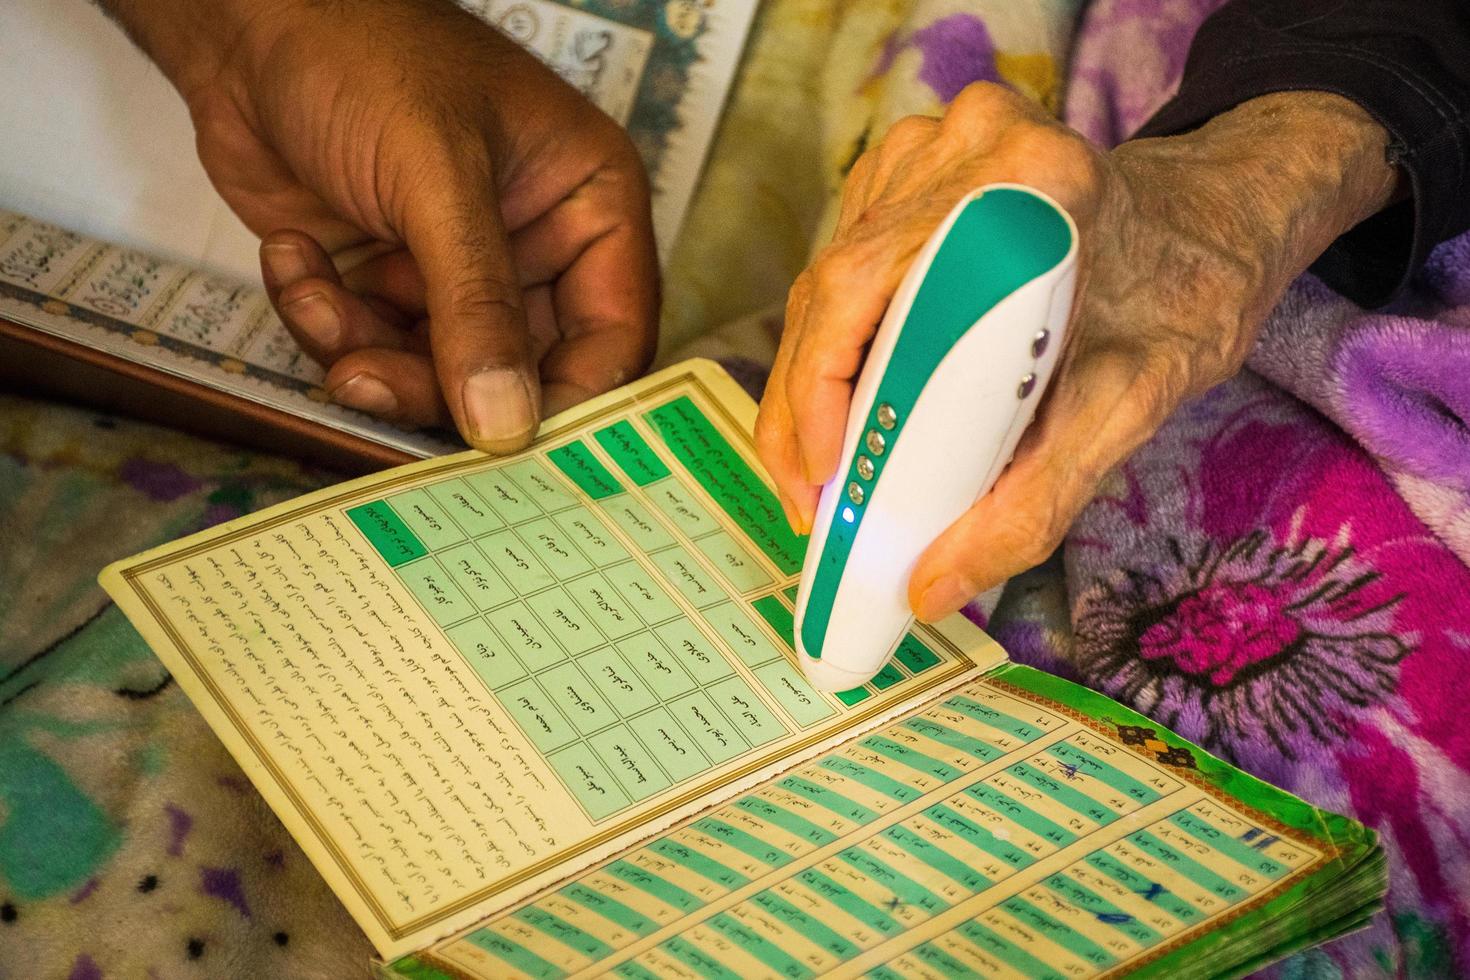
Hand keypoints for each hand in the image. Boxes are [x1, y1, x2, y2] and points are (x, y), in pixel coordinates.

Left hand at [107, 0, 657, 451]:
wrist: (247, 23)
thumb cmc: (367, 55)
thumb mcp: (436, 174)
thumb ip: (477, 305)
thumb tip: (509, 426)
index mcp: (589, 205)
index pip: (613, 334)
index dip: (569, 398)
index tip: (506, 443)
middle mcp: (537, 248)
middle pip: (520, 372)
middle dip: (435, 382)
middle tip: (365, 380)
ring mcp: (460, 272)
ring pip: (438, 373)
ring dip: (363, 351)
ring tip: (314, 295)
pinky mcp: (390, 285)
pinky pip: (373, 347)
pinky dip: (323, 319)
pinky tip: (293, 256)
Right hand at [756, 84, 1396, 620]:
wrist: (1211, 220)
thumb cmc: (1184, 299)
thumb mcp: (1129, 406)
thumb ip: (1034, 505)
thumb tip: (930, 590)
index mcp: (1022, 181)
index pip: (866, 286)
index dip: (817, 388)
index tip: (819, 478)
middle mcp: (963, 145)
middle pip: (832, 287)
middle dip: (802, 408)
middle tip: (809, 503)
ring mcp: (929, 148)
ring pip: (827, 281)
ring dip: (809, 382)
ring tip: (819, 470)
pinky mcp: (912, 170)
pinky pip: (846, 268)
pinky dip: (835, 345)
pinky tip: (846, 406)